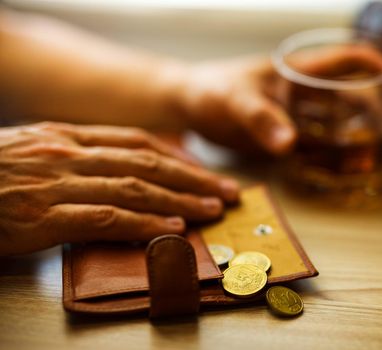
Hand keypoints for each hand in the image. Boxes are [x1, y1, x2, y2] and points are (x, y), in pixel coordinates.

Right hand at [0, 122, 238, 255]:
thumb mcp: (33, 152)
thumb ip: (77, 157)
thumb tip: (120, 172)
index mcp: (67, 136)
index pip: (138, 142)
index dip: (180, 157)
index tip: (206, 171)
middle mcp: (68, 153)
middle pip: (148, 164)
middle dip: (194, 178)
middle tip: (227, 190)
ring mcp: (56, 182)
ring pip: (135, 188)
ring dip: (181, 200)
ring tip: (213, 210)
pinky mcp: (43, 216)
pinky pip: (106, 218)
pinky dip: (144, 224)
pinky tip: (172, 230)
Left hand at [166, 48, 381, 155]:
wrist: (189, 104)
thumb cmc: (210, 90)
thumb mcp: (233, 100)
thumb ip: (259, 118)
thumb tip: (290, 144)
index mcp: (300, 71)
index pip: (353, 59)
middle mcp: (306, 91)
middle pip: (358, 98)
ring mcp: (299, 114)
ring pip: (343, 124)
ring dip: (364, 141)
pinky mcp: (288, 134)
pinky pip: (321, 144)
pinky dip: (338, 156)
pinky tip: (350, 173)